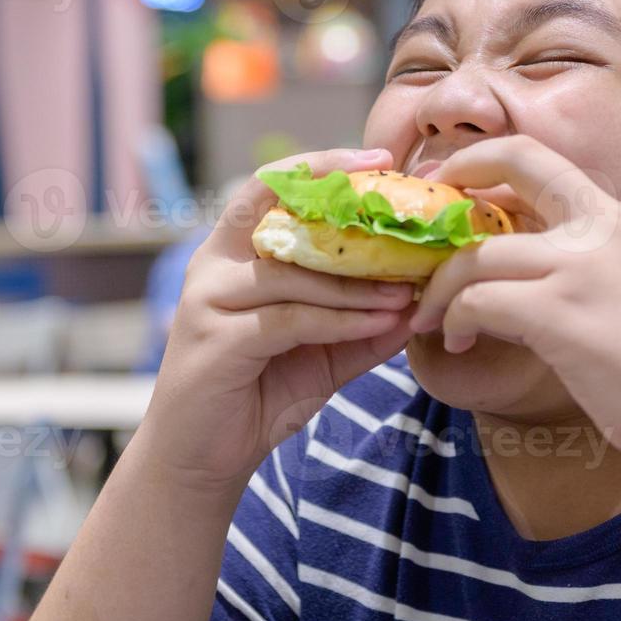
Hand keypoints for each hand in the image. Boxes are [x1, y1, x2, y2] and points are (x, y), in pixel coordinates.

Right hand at [138, 148, 415, 494]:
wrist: (200, 460)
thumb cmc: (257, 395)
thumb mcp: (321, 353)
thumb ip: (362, 325)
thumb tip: (420, 299)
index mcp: (232, 253)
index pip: (273, 186)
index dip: (323, 165)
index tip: (380, 160)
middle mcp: (212, 265)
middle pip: (278, 212)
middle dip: (345, 206)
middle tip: (407, 212)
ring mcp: (207, 300)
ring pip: (294, 274)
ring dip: (358, 282)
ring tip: (409, 290)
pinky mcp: (216, 341)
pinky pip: (290, 318)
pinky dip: (341, 319)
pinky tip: (380, 321)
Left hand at [408, 135, 620, 457]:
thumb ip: (573, 257)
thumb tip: (501, 251)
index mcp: (612, 217)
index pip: (535, 155)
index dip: (481, 158)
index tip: (448, 182)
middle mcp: (599, 228)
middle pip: (506, 174)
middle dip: (450, 188)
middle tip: (419, 230)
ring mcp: (580, 267)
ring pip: (477, 256)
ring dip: (441, 290)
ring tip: (433, 320)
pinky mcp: (559, 313)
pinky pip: (478, 302)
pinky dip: (456, 321)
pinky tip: (460, 344)